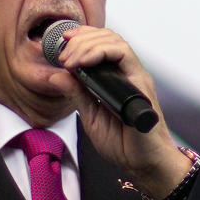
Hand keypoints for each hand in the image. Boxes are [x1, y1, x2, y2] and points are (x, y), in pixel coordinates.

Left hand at [48, 26, 191, 198]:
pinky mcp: (141, 84)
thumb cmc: (123, 143)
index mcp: (116, 79)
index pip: (101, 44)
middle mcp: (128, 73)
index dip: (82, 37)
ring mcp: (136, 77)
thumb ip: (77, 94)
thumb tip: (56, 76)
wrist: (142, 163)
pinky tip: (84, 62)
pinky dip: (101, 52)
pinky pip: (124, 55)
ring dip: (88, 44)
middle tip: (63, 56)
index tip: (63, 40)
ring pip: (115, 41)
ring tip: (70, 59)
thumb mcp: (90, 116)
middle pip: (107, 37)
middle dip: (80, 40)